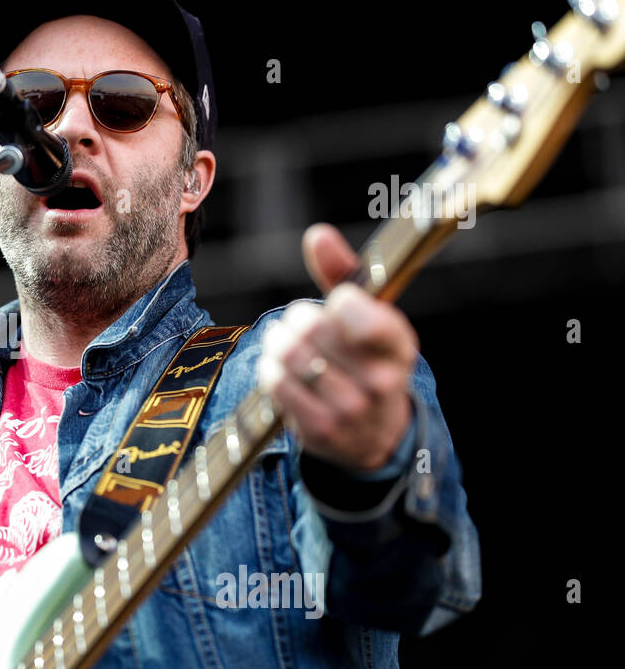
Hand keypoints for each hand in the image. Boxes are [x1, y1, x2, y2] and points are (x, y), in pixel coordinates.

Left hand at [256, 223, 418, 471]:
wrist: (374, 433)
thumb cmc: (365, 360)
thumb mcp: (367, 317)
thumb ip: (343, 272)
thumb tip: (317, 235)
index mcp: (399, 346)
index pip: (363, 315)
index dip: (340, 303)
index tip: (338, 303)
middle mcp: (382, 381)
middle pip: (314, 331)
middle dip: (297, 319)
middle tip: (296, 322)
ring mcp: (352, 410)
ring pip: (292, 356)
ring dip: (277, 342)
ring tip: (281, 341)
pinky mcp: (321, 430)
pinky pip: (277, 385)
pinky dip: (269, 369)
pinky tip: (276, 367)